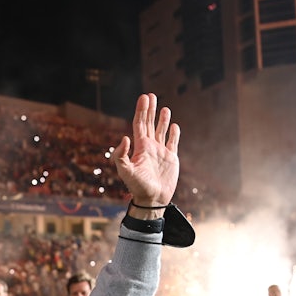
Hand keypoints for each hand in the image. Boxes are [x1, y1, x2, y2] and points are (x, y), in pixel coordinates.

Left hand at [114, 93, 179, 210]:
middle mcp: (149, 147)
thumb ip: (121, 155)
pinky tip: (174, 126)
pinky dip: (174, 134)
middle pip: (149, 124)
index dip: (141, 111)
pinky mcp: (171, 159)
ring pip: (161, 131)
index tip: (144, 97)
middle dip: (150, 110)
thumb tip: (125, 137)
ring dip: (162, 119)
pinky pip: (172, 143)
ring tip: (164, 108)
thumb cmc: (137, 187)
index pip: (139, 124)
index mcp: (140, 147)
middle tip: (151, 95)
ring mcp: (160, 152)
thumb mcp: (126, 171)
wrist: (152, 199)